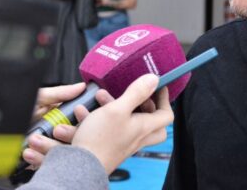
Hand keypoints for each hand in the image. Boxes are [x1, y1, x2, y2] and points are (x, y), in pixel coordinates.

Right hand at [24, 74, 173, 173]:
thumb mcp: (118, 109)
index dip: (165, 99)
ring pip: (125, 122)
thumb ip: (136, 93)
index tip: (158, 86)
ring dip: (111, 106)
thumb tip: (154, 79)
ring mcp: (122, 143)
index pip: (166, 115)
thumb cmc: (101, 139)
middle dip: (144, 106)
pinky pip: (106, 128)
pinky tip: (82, 111)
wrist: (80, 167)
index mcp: (144, 128)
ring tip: (98, 95)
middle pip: (151, 122)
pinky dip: (95, 117)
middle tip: (134, 95)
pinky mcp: (108, 146)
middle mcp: (136, 137)